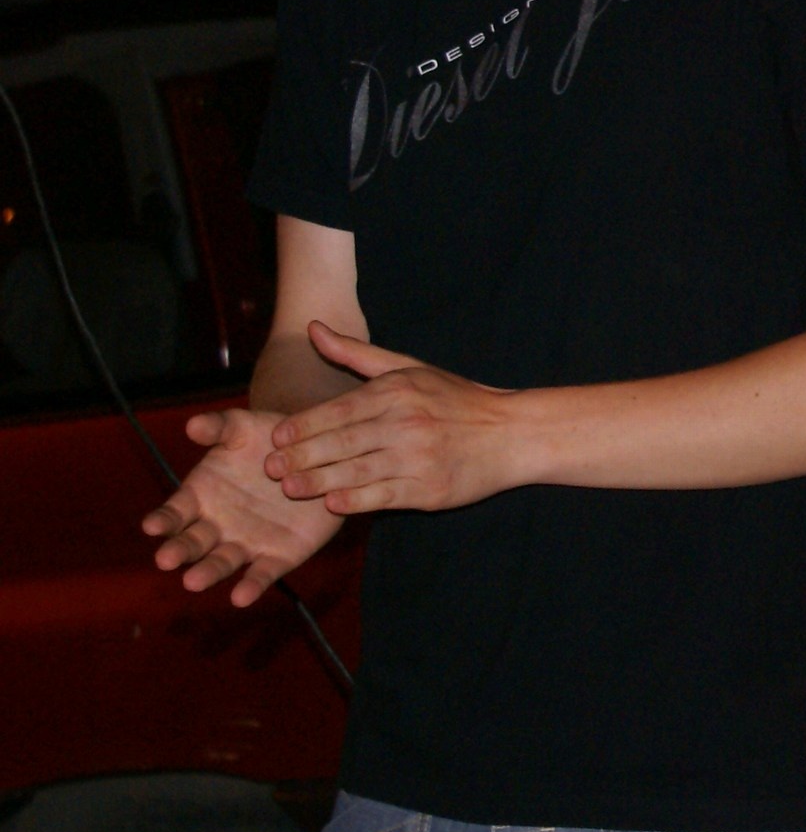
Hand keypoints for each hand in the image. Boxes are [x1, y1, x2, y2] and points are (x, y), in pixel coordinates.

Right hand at [141, 406, 344, 605]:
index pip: (175, 512)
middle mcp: (218, 525)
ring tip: (193, 581)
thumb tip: (193, 424)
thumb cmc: (269, 440)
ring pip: (222, 561)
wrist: (315, 456)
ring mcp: (246, 543)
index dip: (163, 519)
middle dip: (179, 550)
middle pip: (193, 542)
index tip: (151, 526)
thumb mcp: (245, 427)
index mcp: (201, 496)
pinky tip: (241, 597)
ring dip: (208, 572)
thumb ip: (219, 426)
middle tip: (166, 559)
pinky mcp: (278, 556)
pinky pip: (262, 573)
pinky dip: (251, 585)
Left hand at [267, 322, 523, 512]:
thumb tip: (312, 327)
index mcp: (397, 391)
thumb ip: (356, 353)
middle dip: (301, 456)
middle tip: (269, 469)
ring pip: (356, 471)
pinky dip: (355, 500)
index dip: (302, 426)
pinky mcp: (429, 488)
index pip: (338, 409)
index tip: (275, 438)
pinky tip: (332, 504)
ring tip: (290, 488)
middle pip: (341, 441)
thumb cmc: (455, 400)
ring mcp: (418, 456)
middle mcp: (406, 422)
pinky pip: (383, 496)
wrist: (511, 433)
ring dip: (318, 481)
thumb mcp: (409, 368)